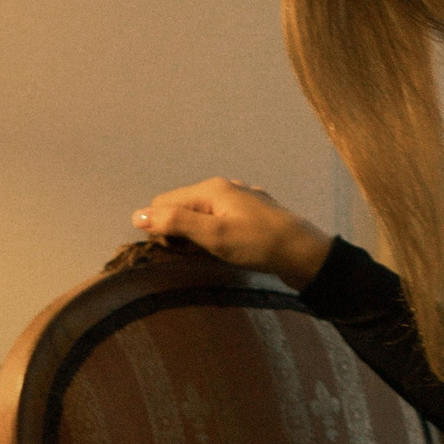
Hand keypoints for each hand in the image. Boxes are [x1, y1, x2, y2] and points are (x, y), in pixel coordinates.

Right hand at [132, 177, 330, 288]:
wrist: (306, 254)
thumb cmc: (259, 245)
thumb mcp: (213, 235)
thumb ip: (175, 223)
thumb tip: (137, 215)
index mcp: (211, 189)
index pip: (163, 203)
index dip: (160, 229)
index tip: (176, 252)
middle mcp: (224, 188)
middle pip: (182, 207)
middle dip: (178, 232)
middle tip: (196, 255)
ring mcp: (240, 200)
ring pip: (201, 215)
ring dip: (197, 237)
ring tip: (214, 254)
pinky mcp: (251, 215)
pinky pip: (220, 221)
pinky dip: (216, 236)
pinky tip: (231, 250)